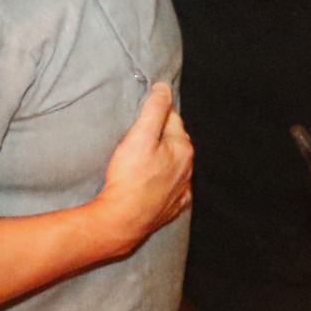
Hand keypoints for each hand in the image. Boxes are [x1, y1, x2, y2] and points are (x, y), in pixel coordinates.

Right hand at [91, 83, 193, 255]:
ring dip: (162, 158)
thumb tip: (163, 89)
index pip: (172, 118)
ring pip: (173, 165)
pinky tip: (150, 181)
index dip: (156, 113)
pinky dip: (163, 182)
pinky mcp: (172, 206)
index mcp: (183, 148)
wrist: (122, 220)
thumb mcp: (139, 136)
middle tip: (138, 135)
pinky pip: (170, 188)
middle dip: (160, 134)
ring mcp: (181, 189)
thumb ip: (153, 109)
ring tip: (141, 159)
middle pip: (174, 141)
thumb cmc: (130, 179)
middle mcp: (187, 168)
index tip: (143, 113)